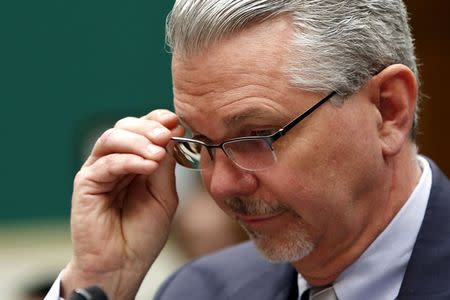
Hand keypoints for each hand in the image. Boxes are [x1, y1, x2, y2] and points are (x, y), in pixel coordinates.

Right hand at [61, 109, 182, 298]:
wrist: (123, 264)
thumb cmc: (143, 233)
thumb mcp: (163, 195)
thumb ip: (165, 167)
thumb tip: (172, 134)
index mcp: (135, 162)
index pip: (143, 130)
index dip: (157, 121)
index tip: (175, 121)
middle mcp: (115, 162)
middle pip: (125, 127)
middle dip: (148, 127)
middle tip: (167, 134)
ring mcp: (99, 171)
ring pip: (112, 138)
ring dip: (138, 141)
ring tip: (158, 153)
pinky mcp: (86, 184)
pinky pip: (106, 163)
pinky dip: (128, 160)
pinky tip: (147, 165)